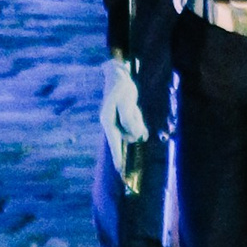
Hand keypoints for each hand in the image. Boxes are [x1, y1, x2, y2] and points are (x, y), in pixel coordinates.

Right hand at [101, 55, 148, 184]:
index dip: (118, 157)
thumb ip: (130, 118)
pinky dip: (138, 119)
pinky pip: (136, 124)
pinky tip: (135, 109)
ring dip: (137, 119)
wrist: (119, 74)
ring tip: (133, 104)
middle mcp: (112, 123)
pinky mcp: (125, 117)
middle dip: (135, 127)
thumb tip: (136, 135)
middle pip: (128, 135)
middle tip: (132, 109)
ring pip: (134, 129)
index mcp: (108, 121)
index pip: (114, 143)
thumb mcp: (126, 100)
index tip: (120, 172)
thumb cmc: (120, 86)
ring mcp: (118, 121)